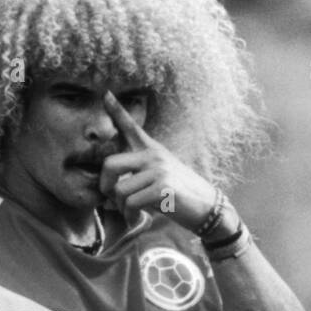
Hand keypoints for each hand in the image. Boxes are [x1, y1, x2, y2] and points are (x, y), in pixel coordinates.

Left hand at [98, 90, 217, 229]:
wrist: (206, 207)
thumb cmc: (178, 194)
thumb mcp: (159, 176)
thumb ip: (136, 176)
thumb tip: (108, 192)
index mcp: (151, 150)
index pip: (130, 126)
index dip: (116, 110)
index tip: (105, 93)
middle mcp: (153, 156)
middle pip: (109, 164)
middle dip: (105, 185)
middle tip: (111, 198)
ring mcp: (158, 170)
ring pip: (119, 190)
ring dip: (121, 207)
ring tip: (134, 211)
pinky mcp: (162, 188)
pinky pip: (131, 203)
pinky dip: (131, 215)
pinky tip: (140, 217)